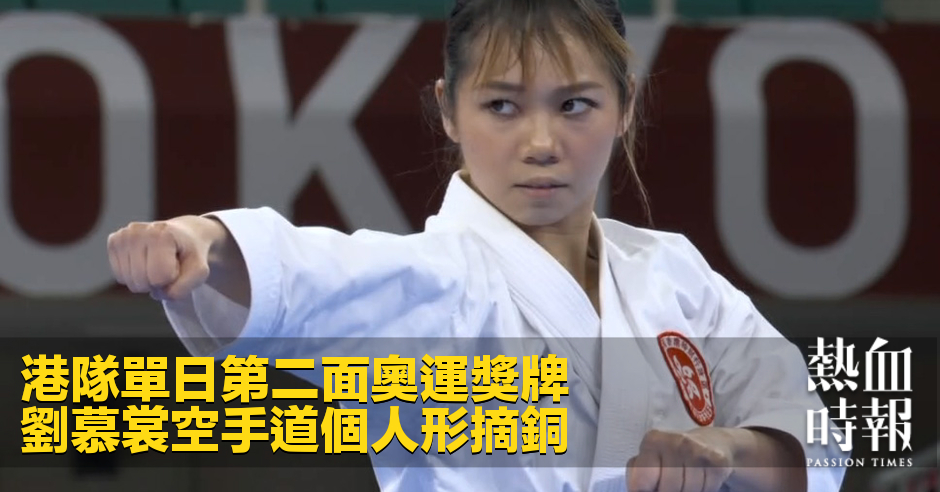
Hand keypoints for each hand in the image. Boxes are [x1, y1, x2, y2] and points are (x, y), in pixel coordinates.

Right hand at [107, 216, 224, 299]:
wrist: (184, 234)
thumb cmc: (190, 254)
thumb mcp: (199, 272)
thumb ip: (182, 289)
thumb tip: (155, 294)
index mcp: (161, 234)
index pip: (160, 277)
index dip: (172, 277)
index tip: (178, 262)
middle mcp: (138, 231)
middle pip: (142, 281)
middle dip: (157, 282)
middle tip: (167, 264)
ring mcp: (123, 235)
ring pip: (129, 282)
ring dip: (146, 280)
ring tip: (157, 262)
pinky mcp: (114, 241)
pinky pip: (120, 277)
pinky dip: (134, 276)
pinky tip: (145, 261)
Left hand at [626, 428, 733, 491]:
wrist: (713, 442)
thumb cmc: (673, 456)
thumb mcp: (650, 459)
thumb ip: (638, 474)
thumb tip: (636, 490)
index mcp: (652, 441)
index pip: (642, 483)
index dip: (647, 490)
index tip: (653, 487)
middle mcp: (674, 442)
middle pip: (666, 489)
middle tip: (673, 484)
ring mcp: (696, 450)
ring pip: (687, 491)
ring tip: (686, 481)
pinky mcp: (717, 460)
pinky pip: (706, 488)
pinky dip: (703, 489)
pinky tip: (701, 479)